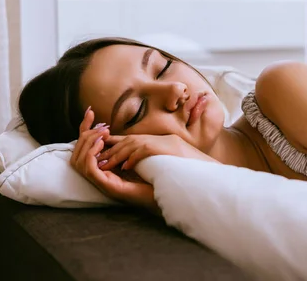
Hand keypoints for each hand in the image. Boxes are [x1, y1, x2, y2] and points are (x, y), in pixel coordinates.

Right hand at [69, 107, 158, 213]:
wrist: (161, 189)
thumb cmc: (148, 173)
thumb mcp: (131, 154)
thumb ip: (119, 145)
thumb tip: (110, 130)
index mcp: (100, 168)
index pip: (83, 148)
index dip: (84, 129)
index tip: (90, 112)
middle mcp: (97, 175)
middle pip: (75, 155)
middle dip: (84, 137)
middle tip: (100, 128)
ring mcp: (99, 181)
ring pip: (77, 162)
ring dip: (87, 145)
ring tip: (100, 136)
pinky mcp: (105, 185)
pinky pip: (88, 168)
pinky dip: (91, 155)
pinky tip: (101, 145)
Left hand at [97, 133, 217, 171]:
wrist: (209, 168)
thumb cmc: (191, 168)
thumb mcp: (168, 160)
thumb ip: (153, 159)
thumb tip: (138, 167)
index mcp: (157, 142)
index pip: (132, 141)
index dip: (116, 146)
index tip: (102, 155)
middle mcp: (158, 139)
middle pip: (128, 140)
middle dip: (111, 149)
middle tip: (97, 159)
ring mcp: (162, 142)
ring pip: (133, 145)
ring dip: (118, 154)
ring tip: (106, 164)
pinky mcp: (166, 147)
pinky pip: (145, 151)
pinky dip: (134, 157)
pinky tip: (126, 167)